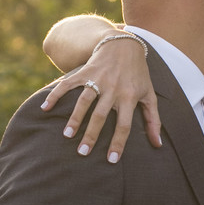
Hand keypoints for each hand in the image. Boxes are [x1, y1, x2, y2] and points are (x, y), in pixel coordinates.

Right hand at [41, 36, 160, 161]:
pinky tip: (45, 108)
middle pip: (101, 116)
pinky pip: (68, 84)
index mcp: (129, 96)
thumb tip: (158, 145)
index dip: (118, 143)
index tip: (111, 160)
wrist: (124, 44)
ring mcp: (97, 79)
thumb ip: (153, 120)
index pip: (124, 124)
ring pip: (84, 101)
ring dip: (75, 118)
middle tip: (82, 153)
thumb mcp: (149, 94)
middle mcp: (113, 88)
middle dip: (91, 135)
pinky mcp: (85, 71)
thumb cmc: (138, 74)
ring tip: (67, 135)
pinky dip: (55, 95)